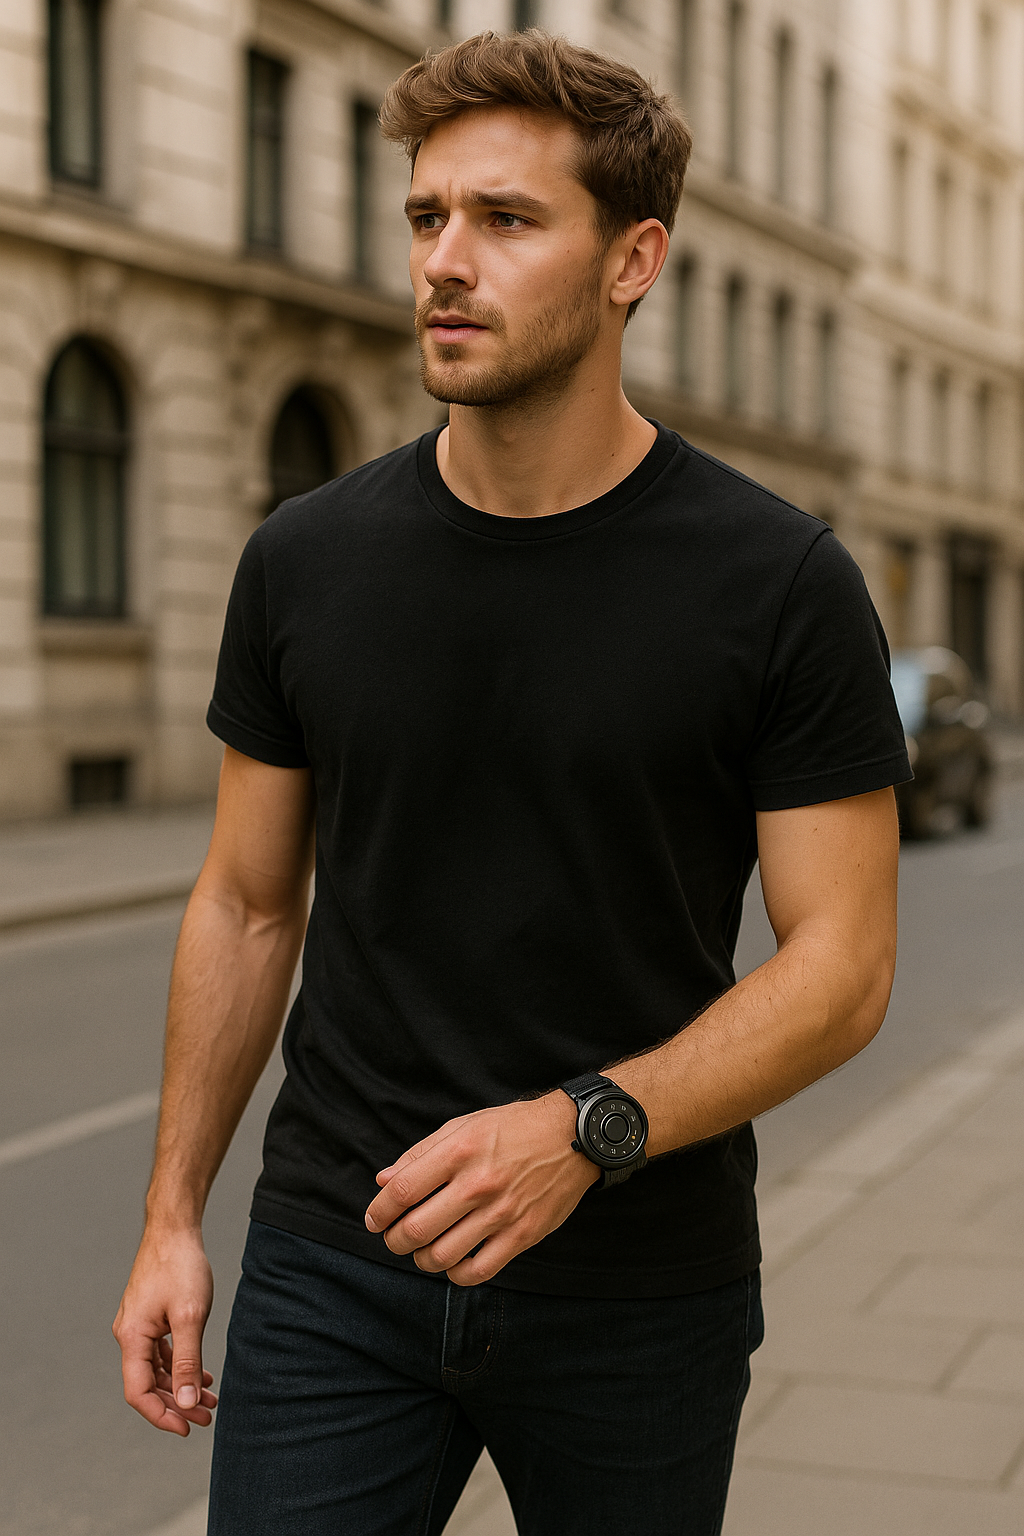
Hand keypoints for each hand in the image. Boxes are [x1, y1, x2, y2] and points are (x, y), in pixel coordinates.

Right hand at [113, 1227, 217, 1435]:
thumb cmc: (181, 1265)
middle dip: (176, 1404)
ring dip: (180, 1386)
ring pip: (156, 1369)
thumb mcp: (191, 1316)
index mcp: (132, 1337)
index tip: (188, 1428)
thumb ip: (187, 1362)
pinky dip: (179, 1366)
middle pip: (148, 1384)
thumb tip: (185, 1402)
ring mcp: (139, 1325)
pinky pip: (161, 1352)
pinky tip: (202, 1373)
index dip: (161, 1415)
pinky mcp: (150, 1316)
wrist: (175, 1227)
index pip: (139, 1393)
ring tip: (210, 1399)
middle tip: (207, 1417)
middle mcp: (129, 1334)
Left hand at [364, 1093, 598, 1285]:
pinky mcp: (523, 1234)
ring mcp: (502, 1212)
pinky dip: (456, 1274)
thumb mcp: (464, 1126)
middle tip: (393, 1238)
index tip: (374, 1219)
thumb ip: (421, 1154)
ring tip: (423, 1250)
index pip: (403, 1190)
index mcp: (460, 1151)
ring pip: (442, 1256)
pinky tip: (453, 1262)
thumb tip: (383, 1181)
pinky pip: (479, 1271)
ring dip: (421, 1259)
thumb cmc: (513, 1128)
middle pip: (416, 1229)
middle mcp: (479, 1183)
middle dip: (394, 1241)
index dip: (379, 1210)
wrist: (573, 1136)